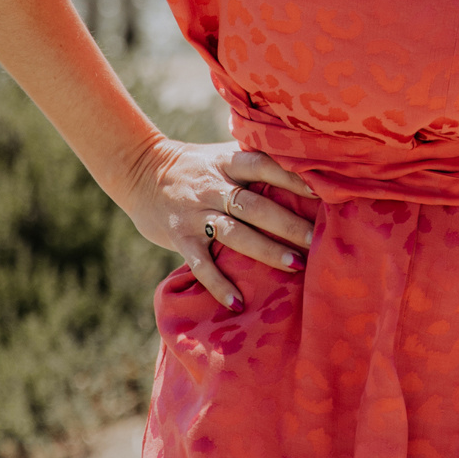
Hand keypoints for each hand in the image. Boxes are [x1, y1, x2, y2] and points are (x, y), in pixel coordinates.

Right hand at [121, 138, 315, 311]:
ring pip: (233, 233)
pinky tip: (237, 302)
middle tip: (318, 239)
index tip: (319, 191)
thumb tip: (308, 169)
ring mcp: (195, 213)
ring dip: (265, 250)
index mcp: (227, 162)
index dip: (289, 176)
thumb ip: (255, 162)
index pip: (261, 165)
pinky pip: (200, 264)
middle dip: (287, 223)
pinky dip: (218, 284)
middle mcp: (212, 186)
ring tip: (295, 265)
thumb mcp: (222, 155)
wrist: (139, 171)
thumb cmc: (196, 166)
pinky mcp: (179, 238)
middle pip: (254, 205)